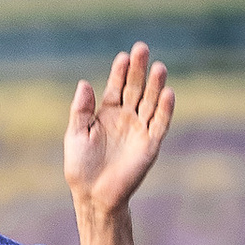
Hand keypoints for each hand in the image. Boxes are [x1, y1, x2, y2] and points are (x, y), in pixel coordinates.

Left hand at [63, 42, 173, 224]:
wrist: (93, 195)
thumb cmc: (81, 166)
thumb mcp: (75, 134)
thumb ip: (81, 109)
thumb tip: (84, 83)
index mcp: (107, 113)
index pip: (116, 86)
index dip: (120, 71)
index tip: (124, 55)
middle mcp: (126, 118)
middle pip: (135, 88)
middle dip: (138, 70)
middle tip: (142, 49)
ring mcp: (139, 130)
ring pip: (150, 102)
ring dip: (155, 86)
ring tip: (159, 67)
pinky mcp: (150, 145)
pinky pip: (159, 124)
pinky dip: (164, 109)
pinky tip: (168, 93)